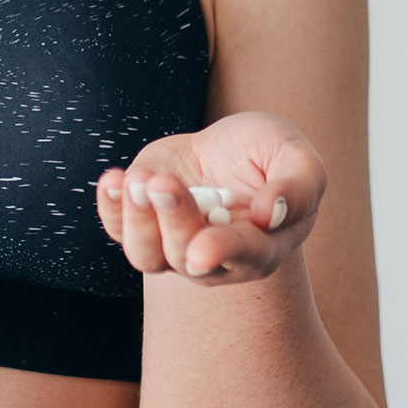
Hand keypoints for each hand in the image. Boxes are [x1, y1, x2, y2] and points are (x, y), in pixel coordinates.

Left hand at [95, 110, 326, 284]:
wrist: (227, 150)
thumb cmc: (269, 156)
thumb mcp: (297, 158)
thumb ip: (298, 187)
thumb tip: (271, 214)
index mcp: (262, 246)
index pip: (242, 257)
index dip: (220, 252)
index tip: (200, 249)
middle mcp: (213, 257)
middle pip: (184, 255)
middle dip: (172, 219)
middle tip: (164, 183)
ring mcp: (172, 245)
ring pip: (145, 254)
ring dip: (136, 219)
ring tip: (137, 180)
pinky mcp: (143, 222)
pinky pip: (117, 228)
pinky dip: (109, 207)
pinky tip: (113, 179)